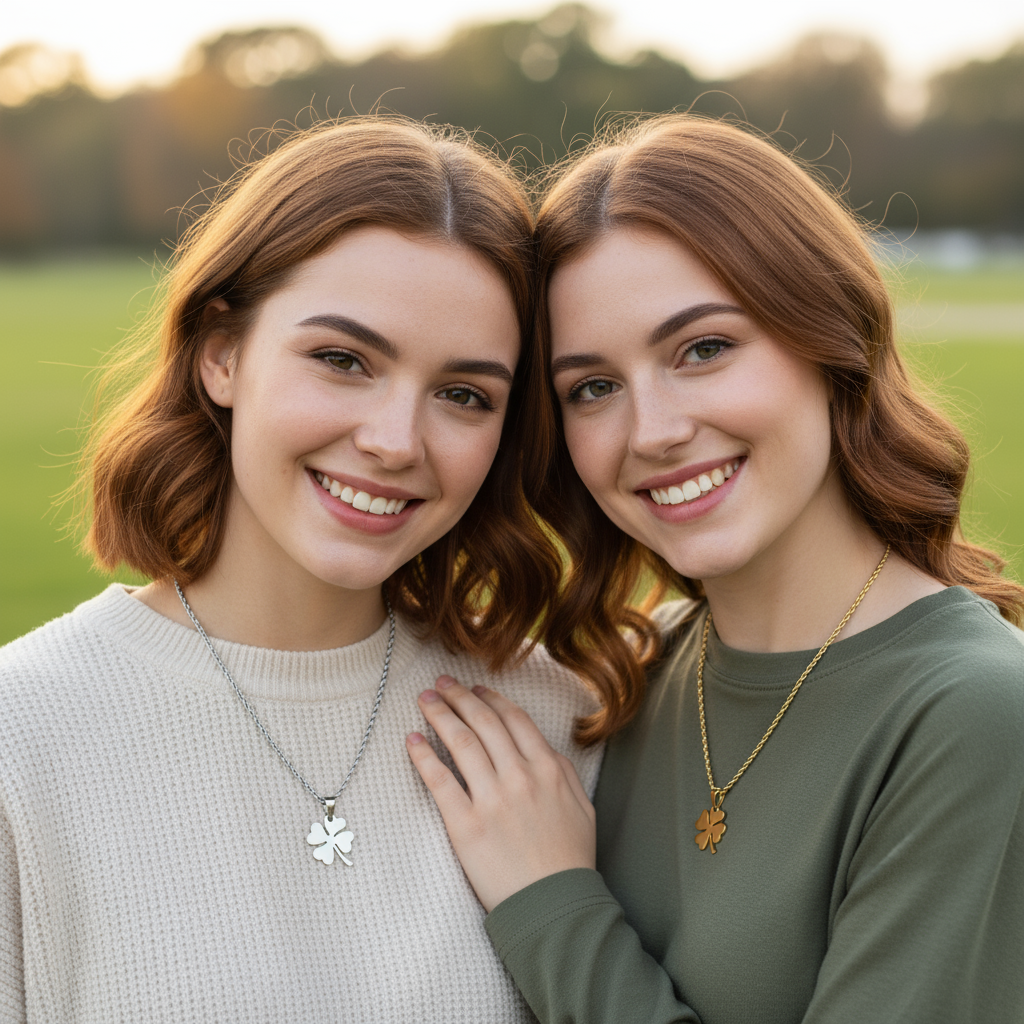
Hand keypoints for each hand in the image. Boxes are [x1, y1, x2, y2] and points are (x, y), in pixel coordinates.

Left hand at [406, 675, 595, 911]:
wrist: (555, 906)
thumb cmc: (569, 860)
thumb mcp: (581, 807)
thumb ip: (563, 772)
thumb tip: (544, 749)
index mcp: (547, 768)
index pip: (513, 719)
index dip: (489, 698)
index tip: (473, 688)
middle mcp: (519, 776)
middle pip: (482, 723)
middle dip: (459, 696)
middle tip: (441, 683)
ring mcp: (492, 800)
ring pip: (461, 742)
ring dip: (440, 714)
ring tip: (425, 700)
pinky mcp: (466, 826)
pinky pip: (440, 781)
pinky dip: (423, 755)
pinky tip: (412, 740)